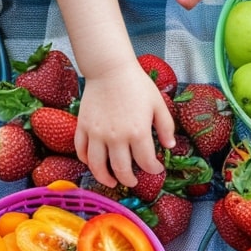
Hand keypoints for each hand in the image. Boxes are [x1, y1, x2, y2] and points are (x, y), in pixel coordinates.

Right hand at [74, 66, 174, 187]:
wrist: (110, 69)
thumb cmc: (136, 84)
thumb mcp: (158, 103)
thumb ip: (166, 126)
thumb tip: (169, 146)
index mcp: (138, 132)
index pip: (146, 162)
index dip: (153, 169)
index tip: (156, 169)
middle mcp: (116, 137)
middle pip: (121, 170)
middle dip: (129, 180)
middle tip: (133, 182)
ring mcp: (97, 134)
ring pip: (97, 166)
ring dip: (105, 178)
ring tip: (111, 182)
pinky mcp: (83, 127)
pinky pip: (81, 150)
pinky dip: (86, 161)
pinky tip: (94, 163)